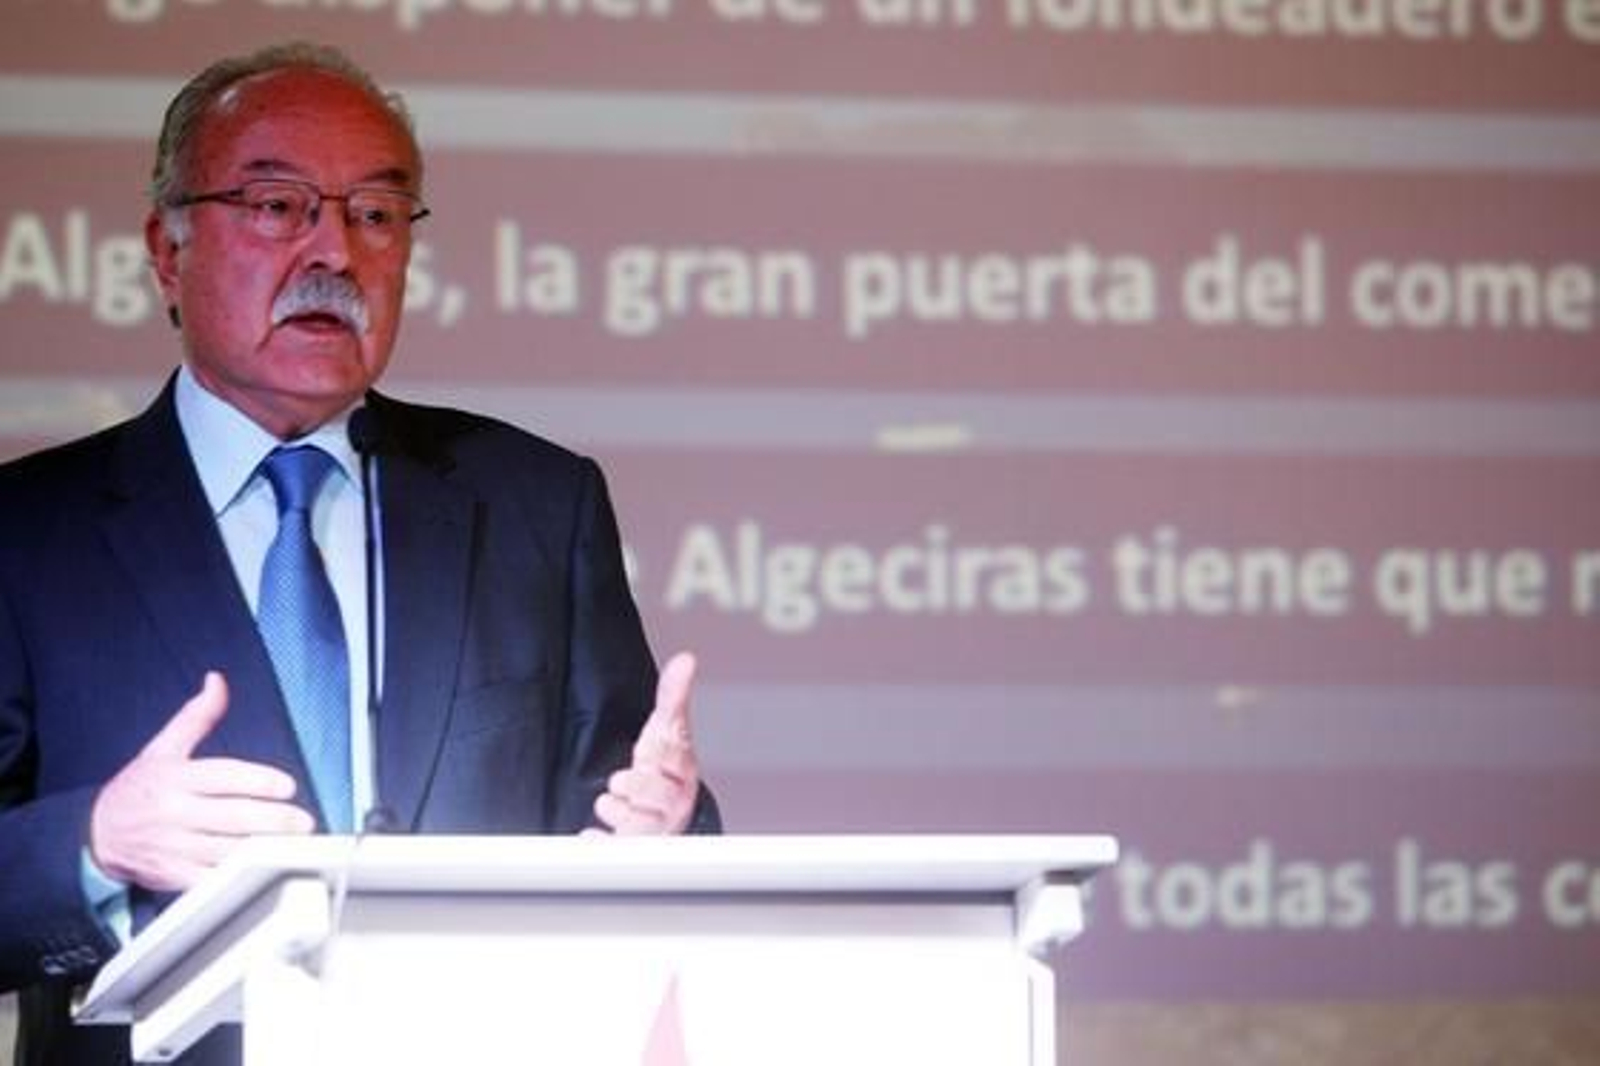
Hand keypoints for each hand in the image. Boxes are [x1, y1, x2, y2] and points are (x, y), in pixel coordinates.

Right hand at [89, 672, 314, 892]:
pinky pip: (210, 880)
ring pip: (226, 851)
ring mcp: (174, 847)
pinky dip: (238, 877)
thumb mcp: (163, 747)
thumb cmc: (139, 788)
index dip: (260, 781)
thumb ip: (197, 716)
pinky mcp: (173, 875)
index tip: (288, 786)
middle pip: (232, 817)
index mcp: (176, 778)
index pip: (224, 777)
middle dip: (274, 820)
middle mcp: (174, 812)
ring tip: (295, 844)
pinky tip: (264, 870)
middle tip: (303, 821)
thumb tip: (217, 682)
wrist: (97, 833)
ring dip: (265, 849)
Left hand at [590, 652, 700, 835]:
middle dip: (631, 785)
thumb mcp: (666, 732)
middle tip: (626, 784)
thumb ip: (672, 695)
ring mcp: (655, 834)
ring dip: (615, 810)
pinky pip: (611, 851)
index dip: (651, 761)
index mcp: (684, 777)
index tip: (647, 756)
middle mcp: (674, 809)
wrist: (657, 813)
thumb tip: (686, 660)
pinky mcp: (631, 854)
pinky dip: (599, 843)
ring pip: (633, 823)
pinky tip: (593, 835)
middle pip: (651, 794)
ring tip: (616, 804)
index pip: (670, 766)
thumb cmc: (663, 772)